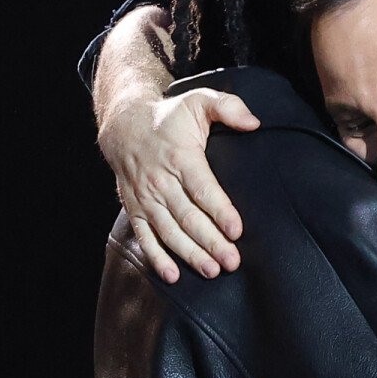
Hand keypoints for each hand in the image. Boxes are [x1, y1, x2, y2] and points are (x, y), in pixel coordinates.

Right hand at [98, 87, 259, 281]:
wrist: (123, 125)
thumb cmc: (168, 118)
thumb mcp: (197, 101)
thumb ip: (226, 107)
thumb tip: (254, 121)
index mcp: (180, 157)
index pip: (202, 187)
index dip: (219, 210)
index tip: (236, 229)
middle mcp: (160, 180)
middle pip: (188, 216)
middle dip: (211, 241)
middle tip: (232, 261)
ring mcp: (146, 198)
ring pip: (169, 231)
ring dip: (190, 254)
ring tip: (212, 270)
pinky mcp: (135, 209)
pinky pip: (145, 237)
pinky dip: (157, 257)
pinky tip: (173, 276)